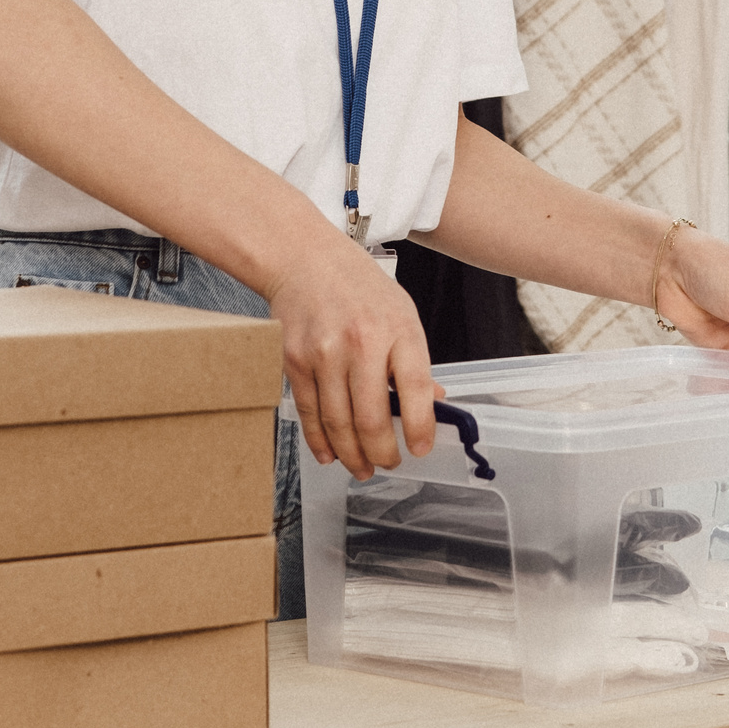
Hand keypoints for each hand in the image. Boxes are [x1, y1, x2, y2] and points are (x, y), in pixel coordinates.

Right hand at [265, 237, 443, 480]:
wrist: (305, 260)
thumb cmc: (359, 287)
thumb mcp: (401, 313)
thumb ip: (414, 360)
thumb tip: (432, 403)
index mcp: (398, 329)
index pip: (415, 389)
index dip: (420, 428)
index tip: (420, 449)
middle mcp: (361, 342)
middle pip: (372, 418)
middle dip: (382, 453)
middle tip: (388, 464)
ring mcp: (325, 353)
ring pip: (339, 423)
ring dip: (352, 455)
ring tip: (362, 467)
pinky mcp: (296, 362)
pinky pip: (310, 413)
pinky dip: (321, 441)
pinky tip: (331, 453)